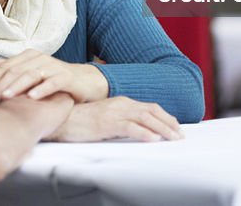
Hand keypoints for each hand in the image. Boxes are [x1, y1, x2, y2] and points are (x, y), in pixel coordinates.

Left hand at [0, 49, 108, 104]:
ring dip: (17, 87)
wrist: (84, 83)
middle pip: (16, 71)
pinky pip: (52, 82)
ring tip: (6, 98)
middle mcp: (40, 58)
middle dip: (1, 86)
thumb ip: (10, 69)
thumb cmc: (52, 80)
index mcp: (28, 56)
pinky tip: (32, 97)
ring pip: (31, 75)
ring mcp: (54, 66)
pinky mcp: (66, 77)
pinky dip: (41, 89)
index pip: (6, 67)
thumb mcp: (30, 74)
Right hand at [46, 97, 183, 142]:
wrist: (61, 117)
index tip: (176, 127)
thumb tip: (137, 129)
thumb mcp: (106, 117)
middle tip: (180, 135)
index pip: (150, 107)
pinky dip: (143, 133)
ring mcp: (114, 112)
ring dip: (162, 128)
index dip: (165, 117)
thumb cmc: (81, 120)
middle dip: (168, 123)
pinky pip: (129, 127)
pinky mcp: (106, 123)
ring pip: (145, 118)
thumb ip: (121, 120)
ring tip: (173, 138)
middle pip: (152, 111)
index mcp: (121, 101)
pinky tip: (152, 139)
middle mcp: (121, 104)